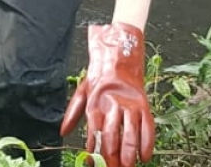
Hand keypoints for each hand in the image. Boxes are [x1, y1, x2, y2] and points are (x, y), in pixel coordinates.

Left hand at [61, 23, 155, 166]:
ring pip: (131, 133)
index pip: (93, 131)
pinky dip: (147, 143)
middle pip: (113, 136)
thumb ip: (72, 113)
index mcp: (96, 103)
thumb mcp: (82, 91)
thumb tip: (62, 132)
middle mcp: (113, 105)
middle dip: (111, 156)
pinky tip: (145, 157)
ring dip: (129, 154)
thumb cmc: (99, 75)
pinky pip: (148, 127)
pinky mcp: (143, 105)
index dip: (92, 149)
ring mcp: (130, 105)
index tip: (90, 162)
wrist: (119, 54)